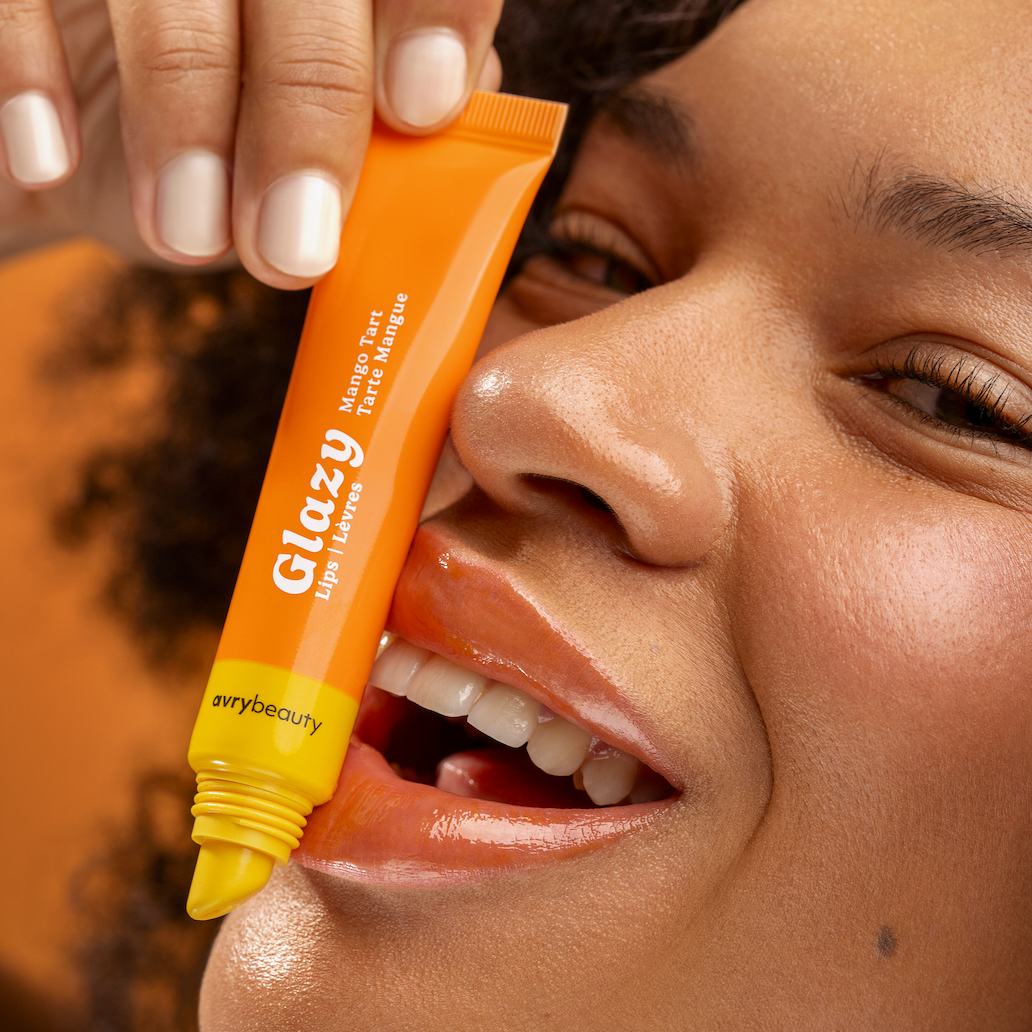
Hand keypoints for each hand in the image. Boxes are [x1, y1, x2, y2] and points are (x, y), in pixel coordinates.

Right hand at [0, 0, 503, 285]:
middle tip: (293, 243)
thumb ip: (401, 138)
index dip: (433, 11)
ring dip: (181, 106)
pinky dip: (29, 70)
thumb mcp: (320, 154)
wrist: (85, 145)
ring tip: (188, 233)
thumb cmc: (233, 152)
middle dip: (304, 102)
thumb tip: (454, 125)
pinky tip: (53, 159)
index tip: (419, 108)